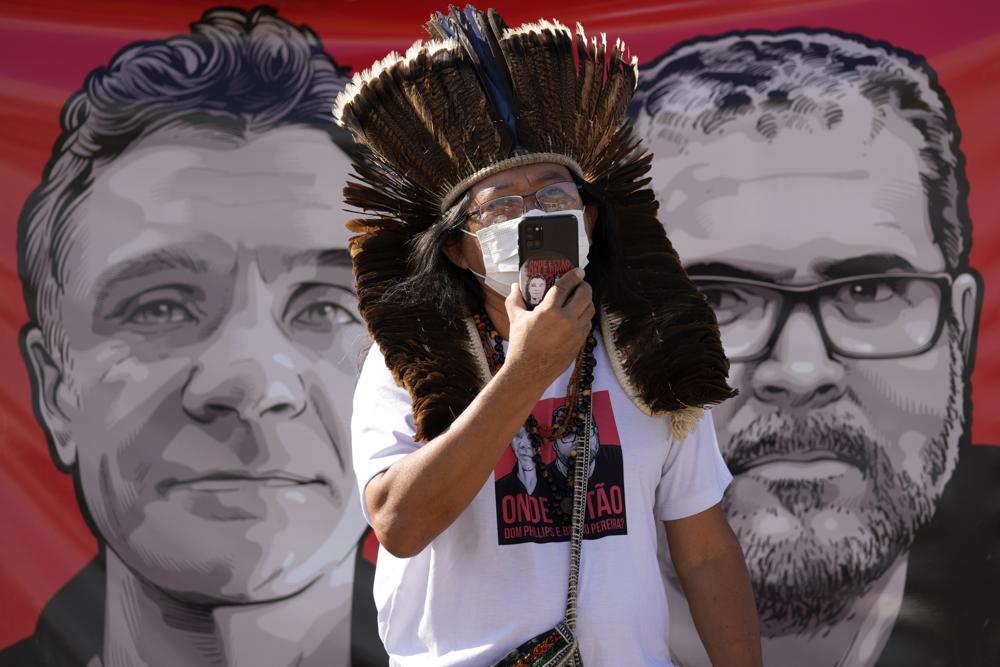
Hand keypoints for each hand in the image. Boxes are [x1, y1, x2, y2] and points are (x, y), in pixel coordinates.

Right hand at [504, 268, 594, 385]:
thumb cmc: (520, 345)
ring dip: (587, 300)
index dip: (574, 275)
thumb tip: (515, 287)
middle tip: (581, 283)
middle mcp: (565, 320)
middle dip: (585, 285)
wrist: (529, 372)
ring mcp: (575, 332)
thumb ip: (515, 300)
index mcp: (549, 311)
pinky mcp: (579, 342)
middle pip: (585, 294)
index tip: (578, 271)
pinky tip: (578, 315)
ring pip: (590, 309)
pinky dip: (585, 316)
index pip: (566, 286)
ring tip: (580, 298)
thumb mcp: (515, 319)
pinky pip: (587, 324)